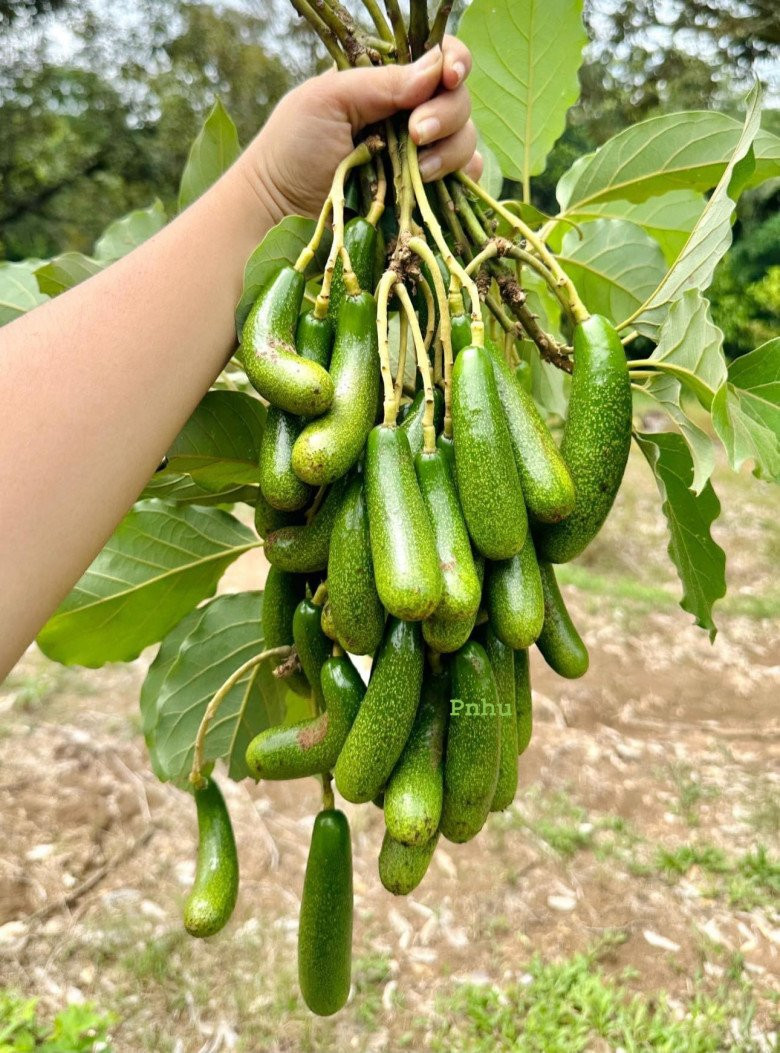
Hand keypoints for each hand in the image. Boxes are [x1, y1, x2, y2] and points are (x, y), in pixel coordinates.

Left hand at [242, 38, 481, 222]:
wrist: (282, 211)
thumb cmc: (293, 148)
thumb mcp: (328, 99)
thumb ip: (382, 83)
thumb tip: (436, 69)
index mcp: (387, 82)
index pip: (437, 58)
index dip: (453, 62)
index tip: (449, 76)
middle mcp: (410, 114)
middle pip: (458, 99)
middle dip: (446, 113)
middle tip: (415, 134)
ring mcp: (420, 155)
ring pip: (466, 139)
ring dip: (448, 150)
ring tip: (415, 170)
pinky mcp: (424, 193)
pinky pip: (464, 179)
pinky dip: (460, 178)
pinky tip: (429, 183)